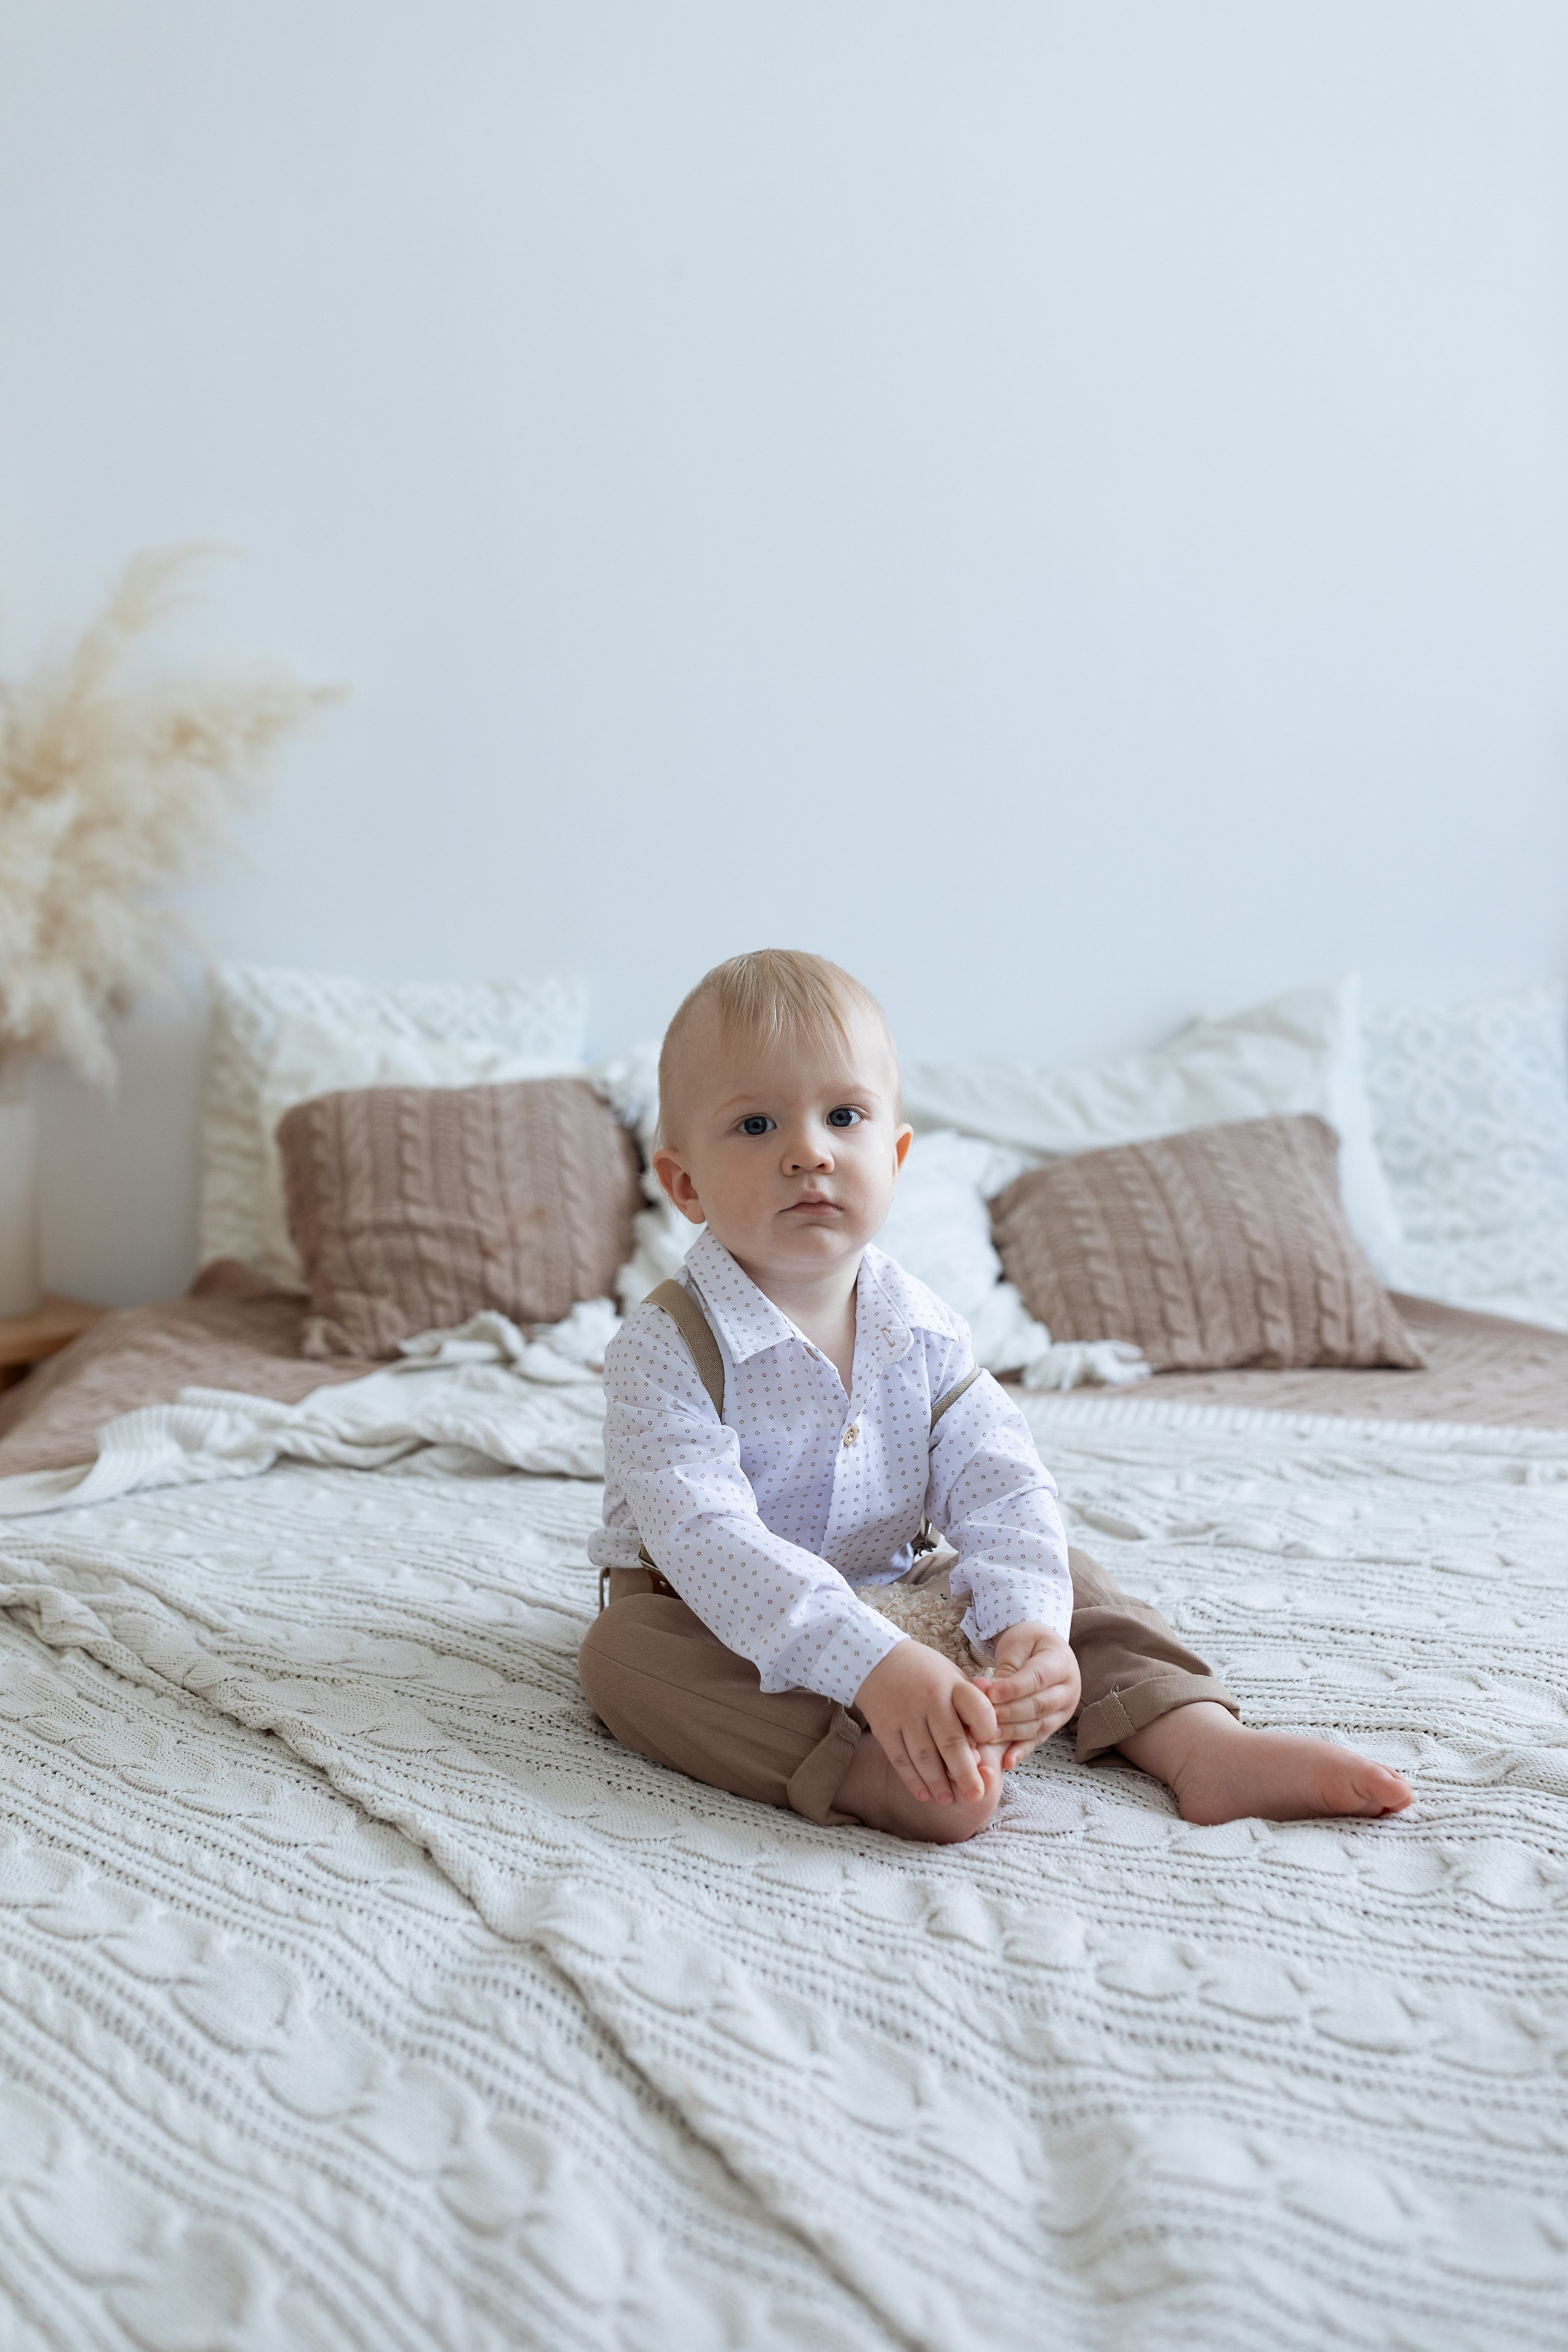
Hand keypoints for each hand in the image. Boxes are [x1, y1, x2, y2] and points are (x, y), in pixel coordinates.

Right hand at [854, 1641, 999, 1806]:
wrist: (878, 1658)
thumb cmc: (927, 1675)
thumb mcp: (953, 1678)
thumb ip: (973, 1705)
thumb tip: (993, 1739)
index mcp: (953, 1685)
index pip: (977, 1709)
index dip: (987, 1730)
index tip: (990, 1744)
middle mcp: (930, 1699)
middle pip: (951, 1741)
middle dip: (965, 1773)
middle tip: (975, 1795)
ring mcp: (905, 1714)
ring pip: (924, 1755)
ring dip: (937, 1781)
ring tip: (948, 1800)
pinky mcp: (884, 1726)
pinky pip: (900, 1758)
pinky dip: (912, 1779)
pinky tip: (923, 1794)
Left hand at [972, 1623, 1079, 1769]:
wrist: (1043, 1649)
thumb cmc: (1028, 1644)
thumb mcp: (1017, 1645)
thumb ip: (1007, 1668)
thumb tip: (990, 1693)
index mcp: (1061, 1663)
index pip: (1038, 1678)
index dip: (1014, 1688)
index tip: (990, 1695)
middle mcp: (1068, 1690)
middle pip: (1039, 1706)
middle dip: (1009, 1714)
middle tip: (982, 1718)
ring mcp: (1063, 1711)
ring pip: (1038, 1726)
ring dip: (1011, 1733)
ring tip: (986, 1736)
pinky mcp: (1052, 1726)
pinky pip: (1037, 1740)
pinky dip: (1021, 1751)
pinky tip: (1007, 1761)